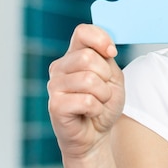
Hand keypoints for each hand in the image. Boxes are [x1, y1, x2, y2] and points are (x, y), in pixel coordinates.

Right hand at [48, 24, 124, 158]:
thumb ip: (107, 58)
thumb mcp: (112, 76)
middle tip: (103, 90)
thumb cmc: (103, 104)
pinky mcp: (55, 106)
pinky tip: (90, 113)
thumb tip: (107, 48)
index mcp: (73, 55)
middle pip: (88, 57)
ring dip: (103, 95)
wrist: (95, 135)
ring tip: (98, 102)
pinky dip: (97, 109)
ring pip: (89, 80)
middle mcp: (60, 67)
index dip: (100, 39)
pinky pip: (87, 101)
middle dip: (105, 76)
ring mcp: (54, 86)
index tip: (111, 53)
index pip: (82, 32)